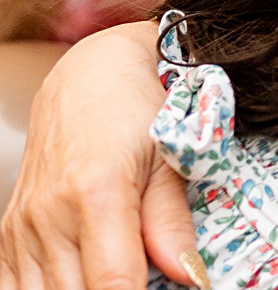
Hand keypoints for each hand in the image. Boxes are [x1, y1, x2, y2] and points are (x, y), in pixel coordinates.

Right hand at [0, 23, 201, 289]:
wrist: (91, 76)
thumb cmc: (139, 109)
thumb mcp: (170, 157)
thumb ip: (172, 222)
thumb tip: (191, 278)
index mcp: (96, 193)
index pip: (113, 283)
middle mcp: (49, 215)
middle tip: (146, 284)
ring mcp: (23, 227)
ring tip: (119, 280)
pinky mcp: (9, 233)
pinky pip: (13, 288)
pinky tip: (77, 281)